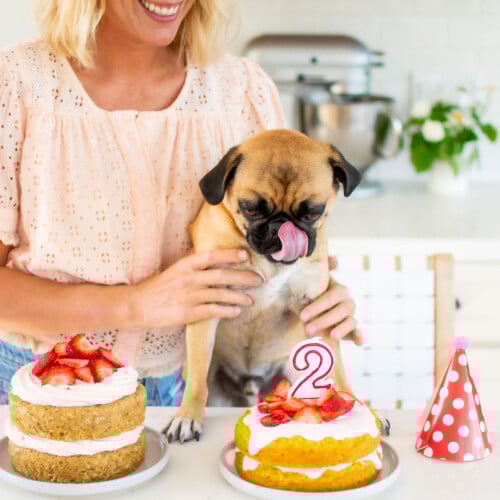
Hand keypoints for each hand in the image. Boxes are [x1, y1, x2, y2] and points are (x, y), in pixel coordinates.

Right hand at [131, 249, 260, 328]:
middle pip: (221, 276)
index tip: (246, 255)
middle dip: (243, 277)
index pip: (211, 256)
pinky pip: (213, 311)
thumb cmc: (159, 287)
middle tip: (258, 280)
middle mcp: (188, 279)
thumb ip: (195, 266)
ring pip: (221, 294)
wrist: (139, 305)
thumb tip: (217, 262)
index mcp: (185, 265)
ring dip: (239, 297)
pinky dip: (227, 311)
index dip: (229, 255)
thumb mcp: (175, 270)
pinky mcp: (188, 313)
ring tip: (251, 300)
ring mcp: (189, 296)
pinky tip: (236, 311)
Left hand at [299, 257, 361, 344]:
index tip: (302, 316)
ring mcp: (349, 316)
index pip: (333, 296)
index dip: (319, 305)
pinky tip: (358, 342)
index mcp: (337, 289)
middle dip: (325, 319)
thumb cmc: (308, 295)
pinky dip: (359, 337)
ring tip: (330, 336)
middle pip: (342, 310)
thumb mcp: (308, 283)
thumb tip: (334, 258)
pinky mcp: (350, 330)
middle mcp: (346, 302)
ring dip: (340, 329)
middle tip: (307, 328)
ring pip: (350, 321)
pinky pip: (357, 333)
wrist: (306, 312)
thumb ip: (320, 268)